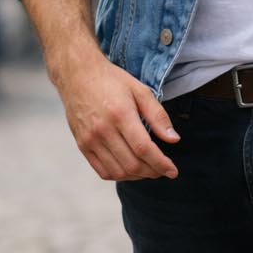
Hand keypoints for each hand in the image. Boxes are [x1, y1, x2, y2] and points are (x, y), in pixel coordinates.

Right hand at [52, 53, 180, 180]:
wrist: (78, 76)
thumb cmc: (112, 81)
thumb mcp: (141, 91)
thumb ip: (158, 116)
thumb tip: (174, 139)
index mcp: (120, 114)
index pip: (144, 148)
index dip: (161, 163)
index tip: (173, 171)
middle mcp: (103, 130)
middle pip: (132, 164)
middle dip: (152, 172)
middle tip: (163, 170)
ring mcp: (90, 140)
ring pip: (118, 172)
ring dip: (137, 176)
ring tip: (149, 170)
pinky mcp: (82, 146)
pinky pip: (102, 171)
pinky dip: (119, 175)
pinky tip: (130, 170)